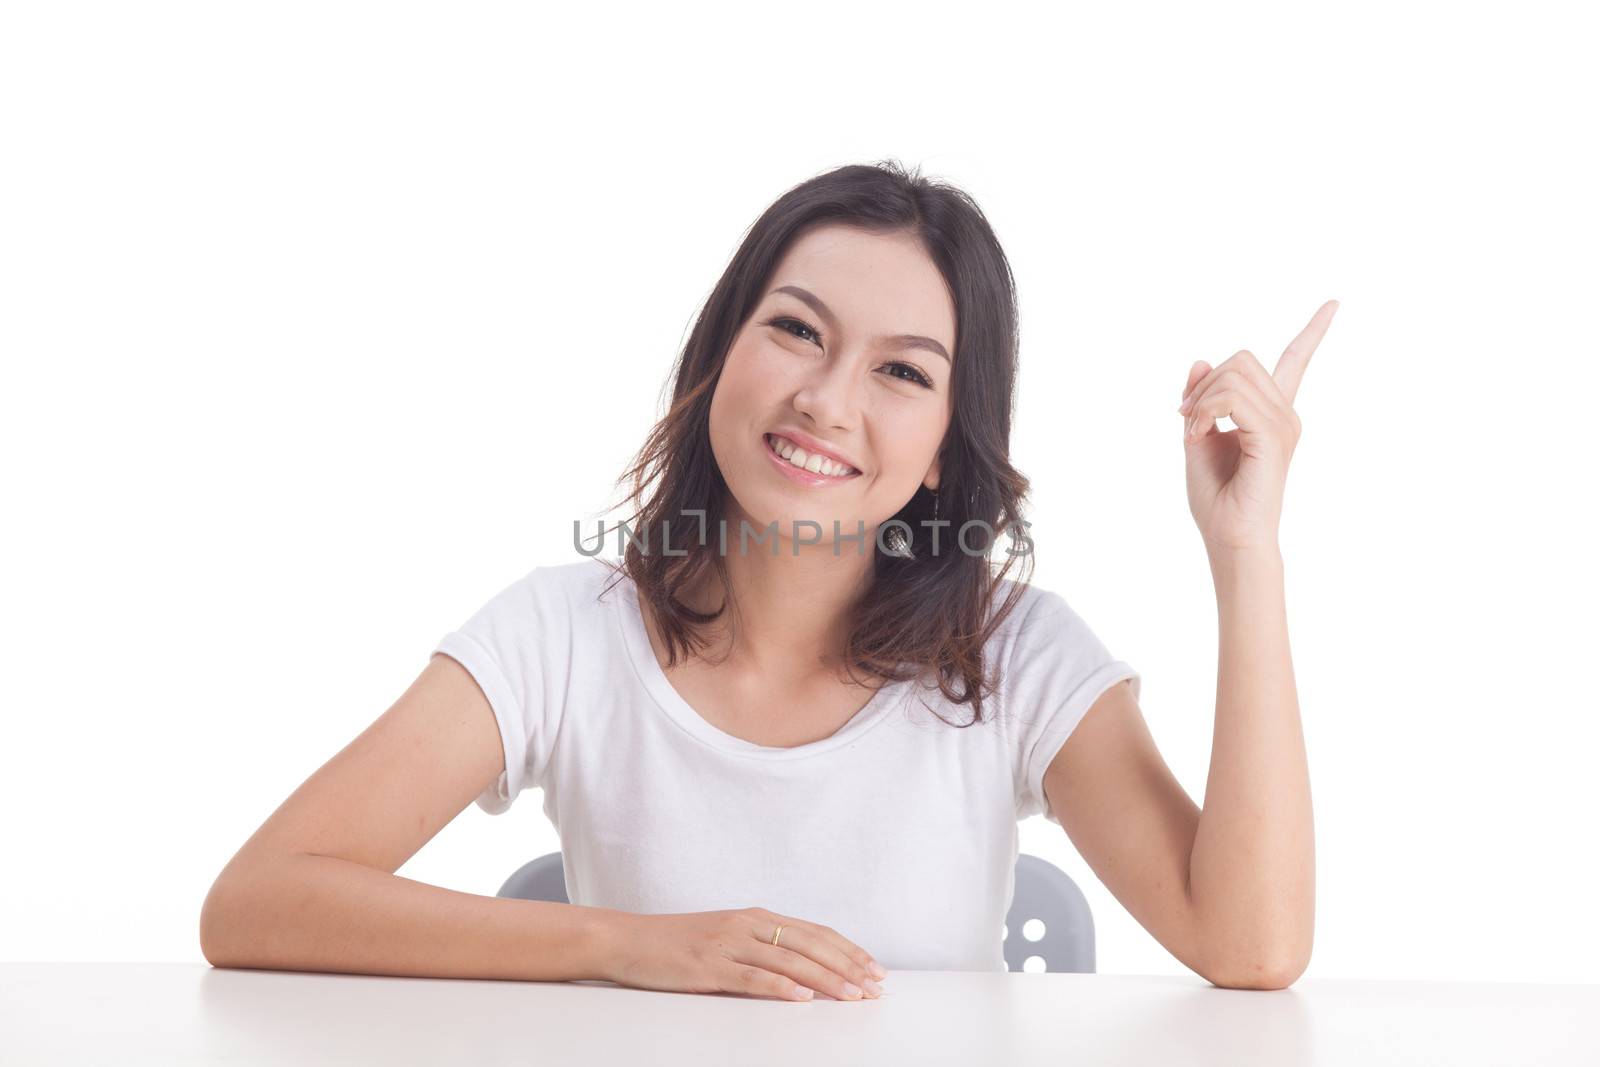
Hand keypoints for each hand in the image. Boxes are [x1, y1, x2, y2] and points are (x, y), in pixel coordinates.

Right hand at [603, 907, 887, 1001]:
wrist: (627, 939)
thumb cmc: (677, 944)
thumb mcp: (727, 938)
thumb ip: (761, 947)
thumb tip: (804, 970)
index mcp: (756, 917)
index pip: (815, 932)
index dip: (848, 950)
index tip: (875, 968)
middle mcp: (747, 925)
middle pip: (810, 944)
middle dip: (848, 966)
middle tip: (876, 986)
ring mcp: (728, 944)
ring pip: (789, 961)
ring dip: (826, 979)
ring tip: (852, 995)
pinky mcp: (709, 967)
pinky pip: (752, 977)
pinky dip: (781, 988)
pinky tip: (803, 999)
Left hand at [1177, 300, 1339, 553]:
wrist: (1230, 539)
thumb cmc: (1216, 500)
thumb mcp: (1198, 438)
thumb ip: (1201, 400)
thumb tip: (1200, 361)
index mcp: (1271, 414)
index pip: (1296, 361)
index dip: (1313, 331)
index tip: (1334, 303)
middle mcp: (1285, 415)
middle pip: (1242, 359)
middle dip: (1204, 380)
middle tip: (1186, 416)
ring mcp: (1283, 424)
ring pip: (1234, 374)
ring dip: (1200, 399)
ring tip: (1193, 432)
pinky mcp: (1272, 437)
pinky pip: (1231, 398)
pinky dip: (1205, 410)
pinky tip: (1198, 435)